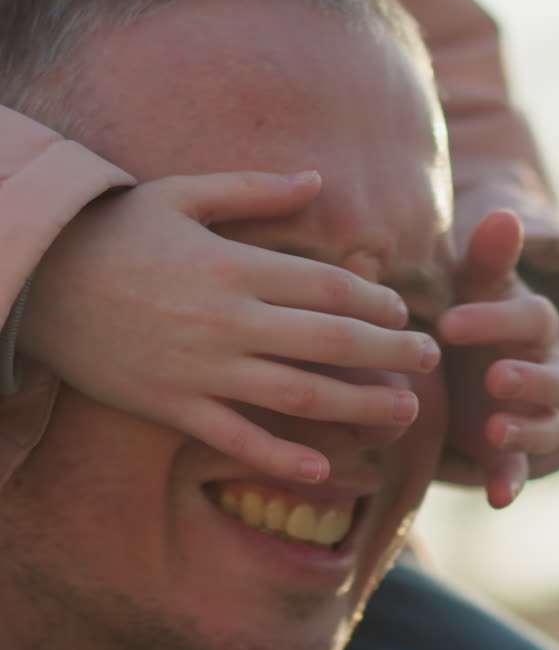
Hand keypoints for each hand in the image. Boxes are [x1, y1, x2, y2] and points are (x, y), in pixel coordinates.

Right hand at [19, 171, 438, 482]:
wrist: (36, 278)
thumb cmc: (112, 230)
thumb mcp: (181, 193)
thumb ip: (254, 190)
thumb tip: (318, 181)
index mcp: (234, 263)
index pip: (328, 287)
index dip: (376, 302)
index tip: (403, 312)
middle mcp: (227, 319)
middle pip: (330, 341)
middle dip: (389, 352)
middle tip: (429, 361)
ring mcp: (199, 367)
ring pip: (297, 393)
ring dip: (358, 405)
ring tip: (403, 413)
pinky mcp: (170, 405)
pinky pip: (234, 438)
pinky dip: (277, 456)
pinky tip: (320, 468)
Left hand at [436, 210, 558, 505]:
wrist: (457, 354)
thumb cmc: (466, 309)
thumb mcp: (470, 284)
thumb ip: (487, 258)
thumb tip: (502, 215)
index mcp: (534, 324)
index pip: (531, 319)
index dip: (494, 321)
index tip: (448, 323)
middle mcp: (545, 369)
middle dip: (533, 380)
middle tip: (495, 378)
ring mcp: (532, 413)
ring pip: (552, 426)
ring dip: (528, 428)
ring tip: (493, 427)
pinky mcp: (510, 448)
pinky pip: (520, 468)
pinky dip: (512, 481)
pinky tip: (497, 497)